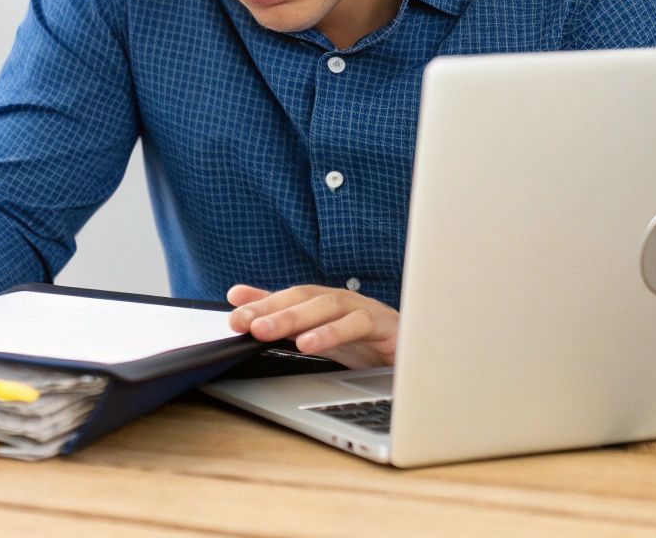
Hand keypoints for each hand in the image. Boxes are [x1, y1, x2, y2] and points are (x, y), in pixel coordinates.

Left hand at [226, 284, 398, 369]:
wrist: (422, 358)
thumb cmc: (370, 345)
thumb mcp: (322, 335)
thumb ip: (282, 316)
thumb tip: (239, 297)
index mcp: (330, 304)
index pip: (291, 297)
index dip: (262, 303)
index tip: (233, 316)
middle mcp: (347, 303)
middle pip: (307, 297)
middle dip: (272, 309)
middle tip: (242, 323)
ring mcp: (369, 312)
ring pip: (330, 306)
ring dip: (296, 318)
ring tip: (266, 333)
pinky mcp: (389, 329)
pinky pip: (360, 324)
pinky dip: (332, 332)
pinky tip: (309, 344)